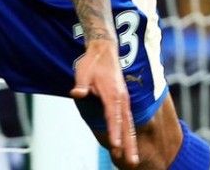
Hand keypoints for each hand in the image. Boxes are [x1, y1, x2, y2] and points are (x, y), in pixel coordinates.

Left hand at [70, 43, 139, 166]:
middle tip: (131, 162)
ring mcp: (125, 100)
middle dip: (129, 144)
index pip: (112, 117)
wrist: (104, 51)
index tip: (115, 146)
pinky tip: (129, 145)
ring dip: (132, 142)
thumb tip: (77, 93)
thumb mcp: (82, 72)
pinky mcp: (124, 101)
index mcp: (112, 94)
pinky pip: (128, 120)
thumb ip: (81, 84)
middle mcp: (122, 99)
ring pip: (130, 125)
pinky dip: (130, 133)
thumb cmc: (92, 63)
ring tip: (132, 160)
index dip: (114, 132)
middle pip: (126, 125)